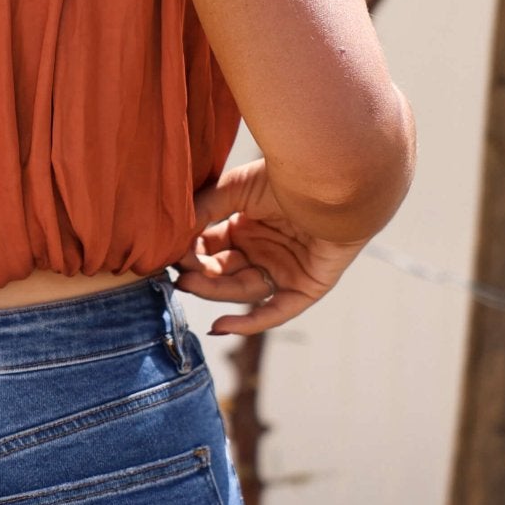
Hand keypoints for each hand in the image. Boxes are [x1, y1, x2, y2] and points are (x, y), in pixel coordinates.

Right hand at [170, 157, 366, 336]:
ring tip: (191, 282)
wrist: (333, 179)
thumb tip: (173, 230)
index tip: (171, 253)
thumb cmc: (287, 177)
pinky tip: (220, 327)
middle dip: (200, 275)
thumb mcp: (236, 189)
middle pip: (224, 273)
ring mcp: (284, 271)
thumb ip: (205, 209)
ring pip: (243, 290)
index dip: (191, 253)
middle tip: (179, 275)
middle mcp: (264, 252)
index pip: (211, 249)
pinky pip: (275, 312)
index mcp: (247, 229)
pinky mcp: (306, 288)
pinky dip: (248, 323)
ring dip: (215, 291)